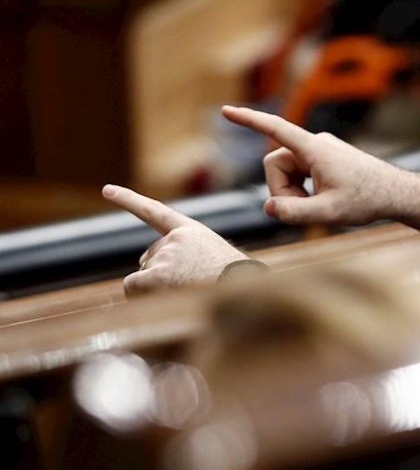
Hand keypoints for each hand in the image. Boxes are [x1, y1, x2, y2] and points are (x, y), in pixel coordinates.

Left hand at [102, 185, 249, 295]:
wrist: (243, 292)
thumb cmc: (231, 284)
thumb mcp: (214, 261)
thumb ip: (184, 259)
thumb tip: (147, 275)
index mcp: (191, 231)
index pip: (156, 213)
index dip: (129, 200)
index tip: (106, 190)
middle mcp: (175, 238)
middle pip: (150, 258)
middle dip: (160, 274)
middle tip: (189, 286)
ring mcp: (165, 255)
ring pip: (143, 276)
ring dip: (157, 289)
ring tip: (187, 294)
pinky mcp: (155, 274)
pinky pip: (132, 287)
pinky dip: (142, 296)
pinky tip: (167, 300)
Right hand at [221, 105, 419, 229]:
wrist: (397, 193)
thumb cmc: (368, 200)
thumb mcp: (330, 213)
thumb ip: (295, 213)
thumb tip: (268, 207)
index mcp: (315, 149)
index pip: (275, 129)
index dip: (249, 120)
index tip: (226, 110)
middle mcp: (315, 144)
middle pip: (275, 165)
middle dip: (282, 191)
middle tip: (306, 211)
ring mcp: (320, 150)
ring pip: (286, 172)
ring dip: (294, 193)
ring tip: (320, 207)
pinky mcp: (324, 159)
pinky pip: (299, 174)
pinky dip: (304, 191)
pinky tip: (325, 200)